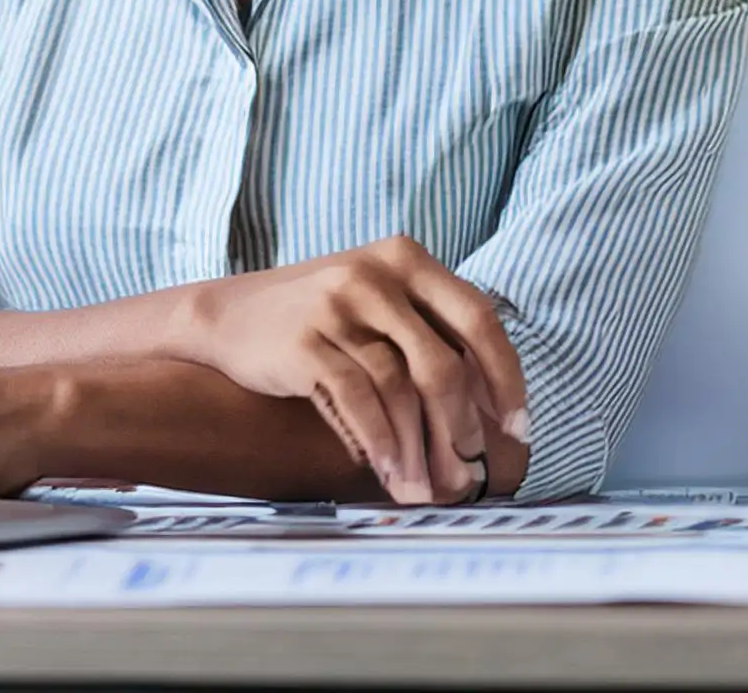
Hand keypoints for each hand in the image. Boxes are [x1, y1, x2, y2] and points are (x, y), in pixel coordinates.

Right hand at [172, 236, 529, 505]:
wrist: (229, 316)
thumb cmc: (320, 320)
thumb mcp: (377, 303)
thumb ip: (429, 334)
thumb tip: (492, 407)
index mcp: (406, 258)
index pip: (478, 317)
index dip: (506, 377)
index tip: (517, 427)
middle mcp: (375, 273)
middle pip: (442, 360)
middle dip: (461, 425)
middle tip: (467, 470)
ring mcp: (337, 304)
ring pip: (399, 388)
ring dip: (418, 449)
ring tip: (424, 489)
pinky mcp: (305, 340)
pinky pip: (357, 400)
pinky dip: (380, 442)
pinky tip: (389, 471)